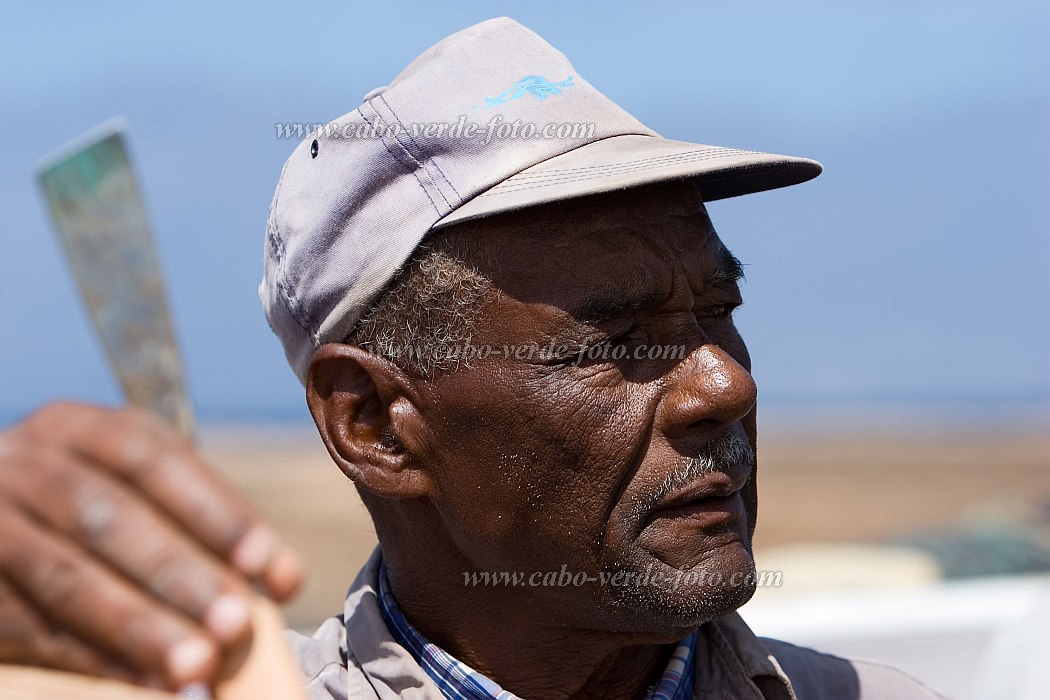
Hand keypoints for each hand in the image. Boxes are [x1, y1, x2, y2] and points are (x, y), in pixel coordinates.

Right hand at [0, 402, 302, 689]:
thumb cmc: (84, 515)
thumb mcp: (133, 493)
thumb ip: (201, 526)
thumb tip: (282, 579)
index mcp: (79, 429)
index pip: (152, 457)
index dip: (213, 508)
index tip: (265, 560)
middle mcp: (26, 464)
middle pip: (107, 516)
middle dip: (178, 574)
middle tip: (235, 624)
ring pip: (65, 577)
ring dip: (137, 627)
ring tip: (197, 665)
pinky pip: (29, 626)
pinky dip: (92, 660)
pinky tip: (146, 683)